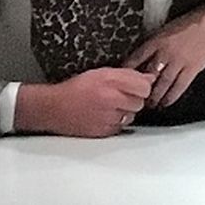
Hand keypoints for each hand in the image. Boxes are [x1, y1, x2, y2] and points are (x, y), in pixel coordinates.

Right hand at [15, 67, 153, 136]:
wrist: (54, 108)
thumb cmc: (76, 89)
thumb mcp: (102, 73)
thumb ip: (128, 74)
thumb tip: (149, 78)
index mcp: (111, 81)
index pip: (145, 86)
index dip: (143, 86)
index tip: (138, 86)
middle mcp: (111, 98)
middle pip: (140, 101)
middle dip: (134, 98)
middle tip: (121, 96)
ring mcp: (108, 116)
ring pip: (132, 115)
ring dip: (126, 111)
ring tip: (111, 106)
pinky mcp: (104, 131)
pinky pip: (122, 127)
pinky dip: (117, 122)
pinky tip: (105, 115)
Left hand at [122, 4, 204, 108]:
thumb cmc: (190, 24)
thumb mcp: (167, 29)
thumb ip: (155, 43)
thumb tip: (141, 58)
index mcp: (157, 40)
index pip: (136, 57)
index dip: (128, 70)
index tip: (121, 79)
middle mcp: (166, 52)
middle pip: (148, 75)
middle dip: (140, 88)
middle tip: (135, 98)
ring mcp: (179, 61)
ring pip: (162, 84)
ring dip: (155, 97)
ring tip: (150, 105)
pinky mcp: (192, 69)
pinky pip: (179, 87)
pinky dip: (171, 97)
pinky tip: (166, 102)